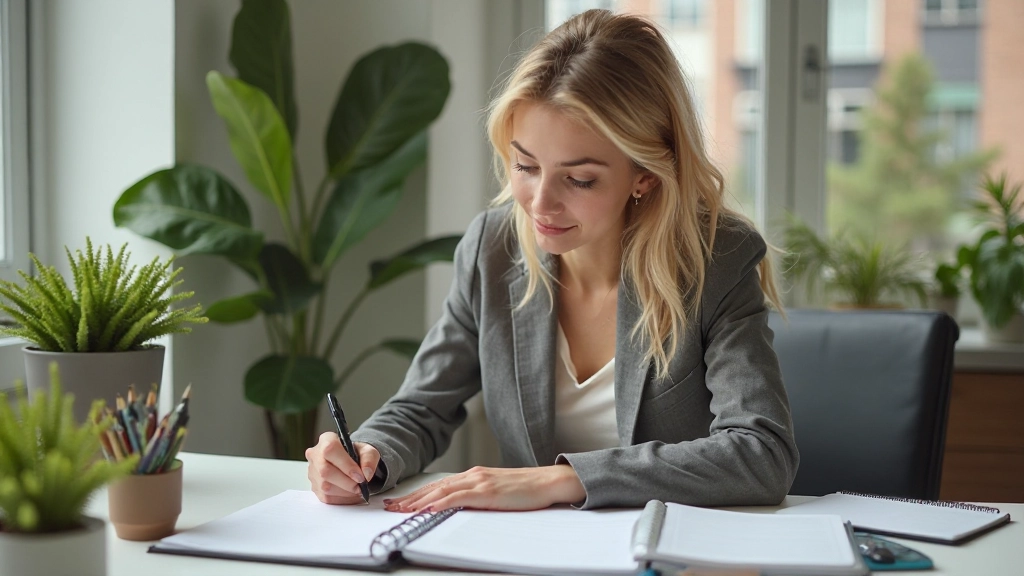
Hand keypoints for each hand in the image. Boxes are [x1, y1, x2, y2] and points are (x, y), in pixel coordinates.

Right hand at [306, 432, 380, 504]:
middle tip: (360, 486)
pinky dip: (342, 498)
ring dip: (345, 492)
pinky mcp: (314, 487)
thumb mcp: (368, 451)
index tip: (360, 476)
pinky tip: (351, 494)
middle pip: (325, 471)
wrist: (351, 462)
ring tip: (357, 490)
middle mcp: (315, 454)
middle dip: (346, 482)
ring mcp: (312, 472)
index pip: (330, 450)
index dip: (346, 465)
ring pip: (325, 486)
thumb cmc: (357, 454)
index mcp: (327, 439)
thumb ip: (369, 459)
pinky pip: (326, 497)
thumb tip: (366, 474)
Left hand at [382, 465, 585, 512]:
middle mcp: (473, 475)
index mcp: (475, 475)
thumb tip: (459, 509)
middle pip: (434, 487)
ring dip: (418, 501)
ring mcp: (480, 481)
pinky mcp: (488, 491)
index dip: (417, 494)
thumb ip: (478, 497)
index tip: (400, 503)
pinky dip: (442, 502)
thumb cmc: (527, 490)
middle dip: (410, 498)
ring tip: (401, 511)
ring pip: (441, 491)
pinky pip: (459, 497)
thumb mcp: (497, 493)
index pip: (439, 486)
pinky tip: (429, 508)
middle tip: (390, 508)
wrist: (549, 482)